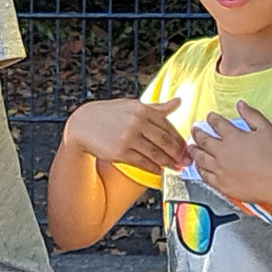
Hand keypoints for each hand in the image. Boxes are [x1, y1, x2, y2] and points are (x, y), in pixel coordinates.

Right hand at [65, 97, 186, 178]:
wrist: (83, 124)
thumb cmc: (110, 114)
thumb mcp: (133, 106)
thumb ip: (157, 107)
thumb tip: (179, 101)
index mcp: (143, 109)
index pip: (168, 127)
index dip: (180, 140)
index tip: (187, 149)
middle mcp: (137, 122)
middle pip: (165, 141)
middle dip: (178, 153)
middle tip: (187, 161)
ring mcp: (128, 137)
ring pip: (155, 153)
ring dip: (168, 163)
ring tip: (176, 168)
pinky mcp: (120, 151)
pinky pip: (142, 162)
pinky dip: (153, 168)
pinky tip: (159, 170)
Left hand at [185, 107, 271, 212]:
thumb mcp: (267, 129)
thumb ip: (251, 115)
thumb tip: (240, 105)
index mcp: (233, 137)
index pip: (217, 124)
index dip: (212, 119)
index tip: (210, 117)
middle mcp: (222, 153)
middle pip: (204, 140)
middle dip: (197, 133)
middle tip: (194, 130)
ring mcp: (220, 169)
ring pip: (200, 158)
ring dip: (194, 151)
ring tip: (191, 147)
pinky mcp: (222, 185)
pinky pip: (205, 176)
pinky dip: (200, 170)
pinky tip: (199, 167)